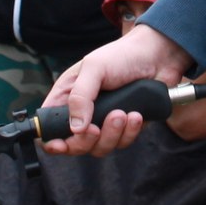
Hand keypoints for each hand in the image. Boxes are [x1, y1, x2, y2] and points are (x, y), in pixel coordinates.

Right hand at [44, 26, 195, 156]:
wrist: (156, 56)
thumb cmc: (121, 56)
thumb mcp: (95, 68)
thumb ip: (80, 96)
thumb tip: (75, 127)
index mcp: (67, 97)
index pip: (50, 127)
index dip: (52, 141)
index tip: (60, 145)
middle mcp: (83, 113)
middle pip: (74, 145)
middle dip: (85, 141)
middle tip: (96, 128)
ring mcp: (104, 123)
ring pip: (100, 148)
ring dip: (111, 134)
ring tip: (122, 113)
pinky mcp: (125, 128)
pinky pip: (122, 143)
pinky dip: (129, 132)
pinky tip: (136, 114)